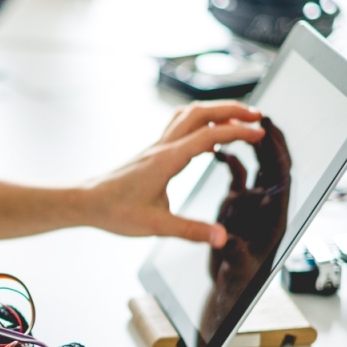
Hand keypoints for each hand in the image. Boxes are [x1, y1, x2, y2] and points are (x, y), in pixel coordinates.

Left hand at [84, 101, 264, 244]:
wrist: (86, 202)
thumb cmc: (114, 211)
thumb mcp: (155, 225)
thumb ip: (191, 231)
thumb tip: (221, 237)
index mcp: (166, 160)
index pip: (209, 135)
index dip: (238, 131)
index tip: (260, 133)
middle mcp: (162, 147)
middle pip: (200, 112)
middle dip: (231, 109)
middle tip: (257, 116)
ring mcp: (156, 147)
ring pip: (189, 115)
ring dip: (216, 111)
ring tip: (239, 118)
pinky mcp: (152, 153)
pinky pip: (180, 127)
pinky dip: (201, 124)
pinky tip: (211, 142)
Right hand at [200, 117, 291, 339]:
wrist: (229, 284)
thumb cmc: (237, 278)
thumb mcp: (234, 264)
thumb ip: (232, 251)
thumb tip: (228, 241)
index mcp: (274, 213)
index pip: (281, 175)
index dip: (277, 151)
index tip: (269, 131)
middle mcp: (267, 203)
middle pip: (275, 163)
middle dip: (270, 139)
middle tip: (261, 115)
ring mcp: (253, 200)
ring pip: (259, 164)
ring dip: (254, 143)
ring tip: (243, 122)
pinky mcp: (238, 202)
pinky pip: (240, 173)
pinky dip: (232, 158)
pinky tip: (220, 149)